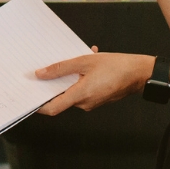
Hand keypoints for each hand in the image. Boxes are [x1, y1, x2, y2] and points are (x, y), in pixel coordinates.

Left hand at [33, 50, 151, 114]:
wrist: (140, 73)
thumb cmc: (117, 66)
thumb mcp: (85, 61)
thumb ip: (61, 68)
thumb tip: (41, 74)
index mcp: (80, 95)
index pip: (52, 108)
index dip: (39, 106)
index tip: (29, 98)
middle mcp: (85, 103)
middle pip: (62, 97)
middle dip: (56, 82)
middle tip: (51, 68)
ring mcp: (92, 103)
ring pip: (73, 91)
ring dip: (71, 77)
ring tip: (78, 60)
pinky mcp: (98, 99)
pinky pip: (83, 90)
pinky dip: (81, 79)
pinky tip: (88, 64)